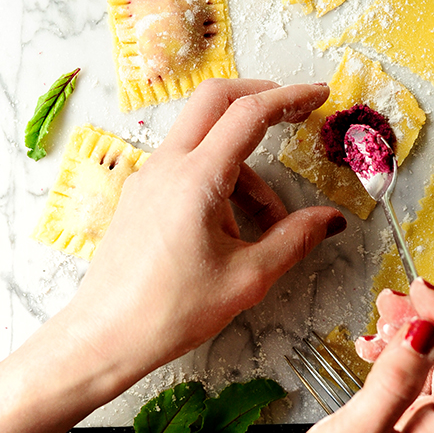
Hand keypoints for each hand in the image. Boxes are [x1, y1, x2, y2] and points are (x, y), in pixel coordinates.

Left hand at [57, 78, 345, 398]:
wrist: (103, 337)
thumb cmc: (169, 312)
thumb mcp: (247, 279)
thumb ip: (294, 240)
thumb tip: (330, 219)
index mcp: (196, 178)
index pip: (248, 114)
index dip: (289, 97)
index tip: (319, 95)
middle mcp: (168, 165)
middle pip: (215, 100)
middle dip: (259, 97)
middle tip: (295, 113)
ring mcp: (150, 176)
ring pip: (204, 139)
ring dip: (244, 162)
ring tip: (269, 224)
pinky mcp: (142, 193)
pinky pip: (187, 165)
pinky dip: (219, 178)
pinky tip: (234, 228)